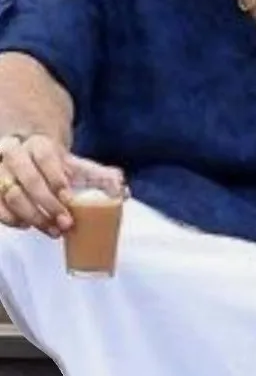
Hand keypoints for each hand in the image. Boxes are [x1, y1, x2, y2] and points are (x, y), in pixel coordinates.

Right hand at [0, 134, 125, 236]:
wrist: (29, 160)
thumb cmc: (55, 167)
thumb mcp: (77, 167)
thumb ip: (100, 176)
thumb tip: (122, 190)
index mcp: (38, 144)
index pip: (44, 156)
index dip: (56, 177)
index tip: (69, 197)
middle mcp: (14, 154)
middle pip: (27, 178)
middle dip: (47, 204)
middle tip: (66, 223)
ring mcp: (0, 171)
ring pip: (11, 193)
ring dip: (33, 216)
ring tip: (53, 231)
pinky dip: (12, 219)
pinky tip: (29, 226)